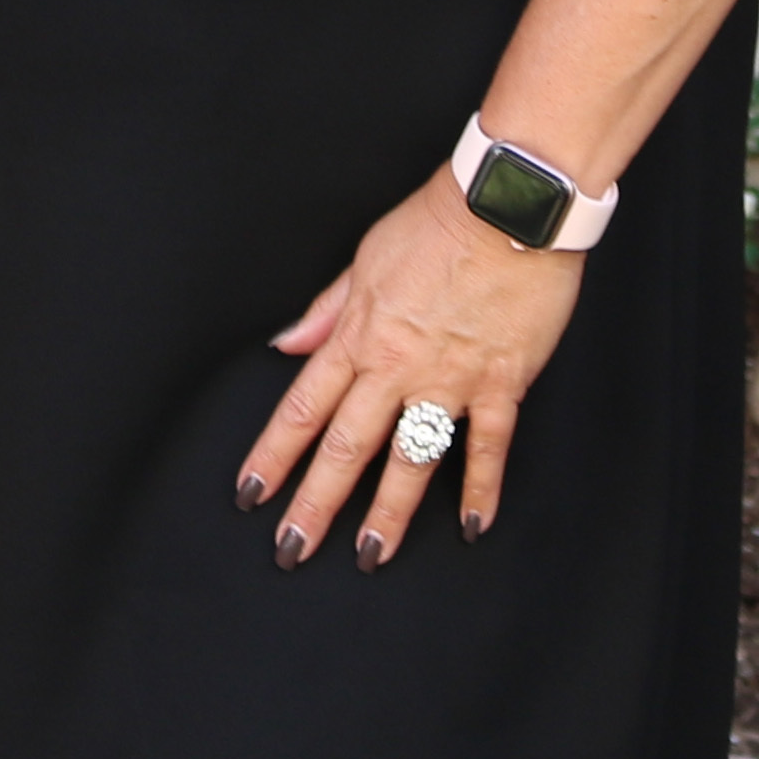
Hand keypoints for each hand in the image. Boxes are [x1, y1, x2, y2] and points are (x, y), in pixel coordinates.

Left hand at [235, 170, 588, 568]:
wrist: (507, 205)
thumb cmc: (435, 223)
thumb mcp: (363, 260)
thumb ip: (325, 312)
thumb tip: (285, 344)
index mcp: (359, 336)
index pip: (303, 409)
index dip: (274, 457)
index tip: (252, 494)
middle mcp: (397, 365)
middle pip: (346, 447)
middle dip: (316, 503)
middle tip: (293, 550)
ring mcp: (450, 378)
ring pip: (411, 457)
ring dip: (389, 512)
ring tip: (371, 553)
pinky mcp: (501, 382)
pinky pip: (488, 446)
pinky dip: (481, 488)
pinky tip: (470, 525)